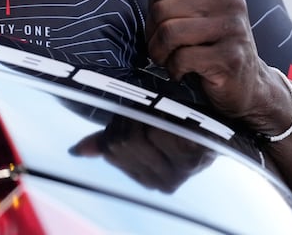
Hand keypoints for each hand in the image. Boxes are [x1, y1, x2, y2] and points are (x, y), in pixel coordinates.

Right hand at [71, 119, 212, 192]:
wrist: (215, 124)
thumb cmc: (171, 125)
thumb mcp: (134, 132)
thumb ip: (105, 142)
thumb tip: (76, 151)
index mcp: (146, 180)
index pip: (112, 148)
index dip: (118, 124)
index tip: (130, 114)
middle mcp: (162, 182)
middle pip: (125, 141)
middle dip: (131, 118)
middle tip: (146, 109)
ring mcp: (181, 170)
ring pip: (143, 133)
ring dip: (149, 114)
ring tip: (160, 110)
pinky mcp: (195, 153)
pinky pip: (165, 129)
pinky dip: (165, 115)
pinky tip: (173, 112)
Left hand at [132, 0, 290, 132]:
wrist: (247, 84)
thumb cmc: (210, 42)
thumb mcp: (189, 9)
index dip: (153, 9)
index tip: (165, 25)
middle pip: (162, 9)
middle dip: (154, 34)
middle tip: (165, 48)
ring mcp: (234, 28)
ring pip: (169, 32)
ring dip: (161, 53)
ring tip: (170, 59)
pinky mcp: (231, 57)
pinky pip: (182, 58)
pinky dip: (174, 70)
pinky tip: (184, 72)